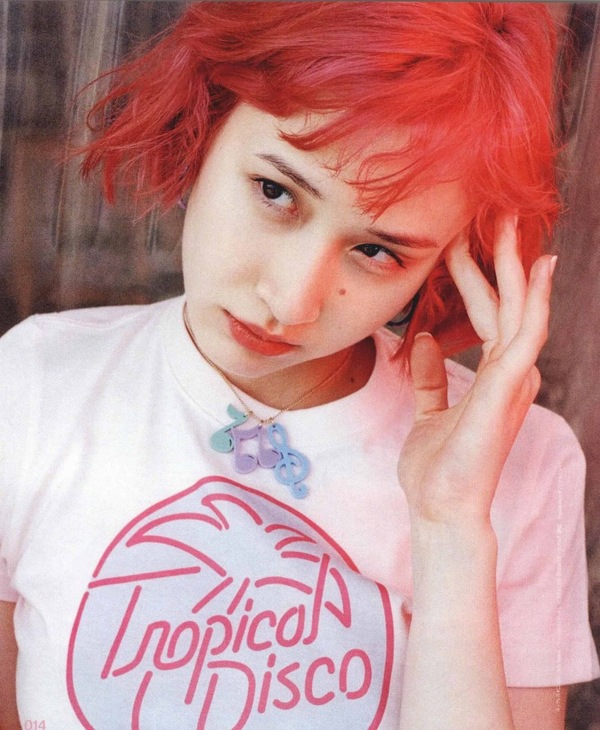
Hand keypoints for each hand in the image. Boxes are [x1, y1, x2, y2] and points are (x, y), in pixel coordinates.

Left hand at [398, 215, 554, 525]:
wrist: (439, 508)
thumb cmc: (437, 468)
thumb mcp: (429, 411)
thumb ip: (429, 377)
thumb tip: (424, 339)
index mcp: (493, 379)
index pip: (490, 317)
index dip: (481, 280)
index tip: (467, 243)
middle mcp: (509, 376)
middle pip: (507, 307)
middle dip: (501, 262)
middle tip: (495, 217)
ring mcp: (511, 382)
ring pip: (521, 311)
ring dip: (517, 268)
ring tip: (512, 225)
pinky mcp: (506, 390)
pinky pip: (525, 335)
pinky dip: (532, 300)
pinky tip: (537, 268)